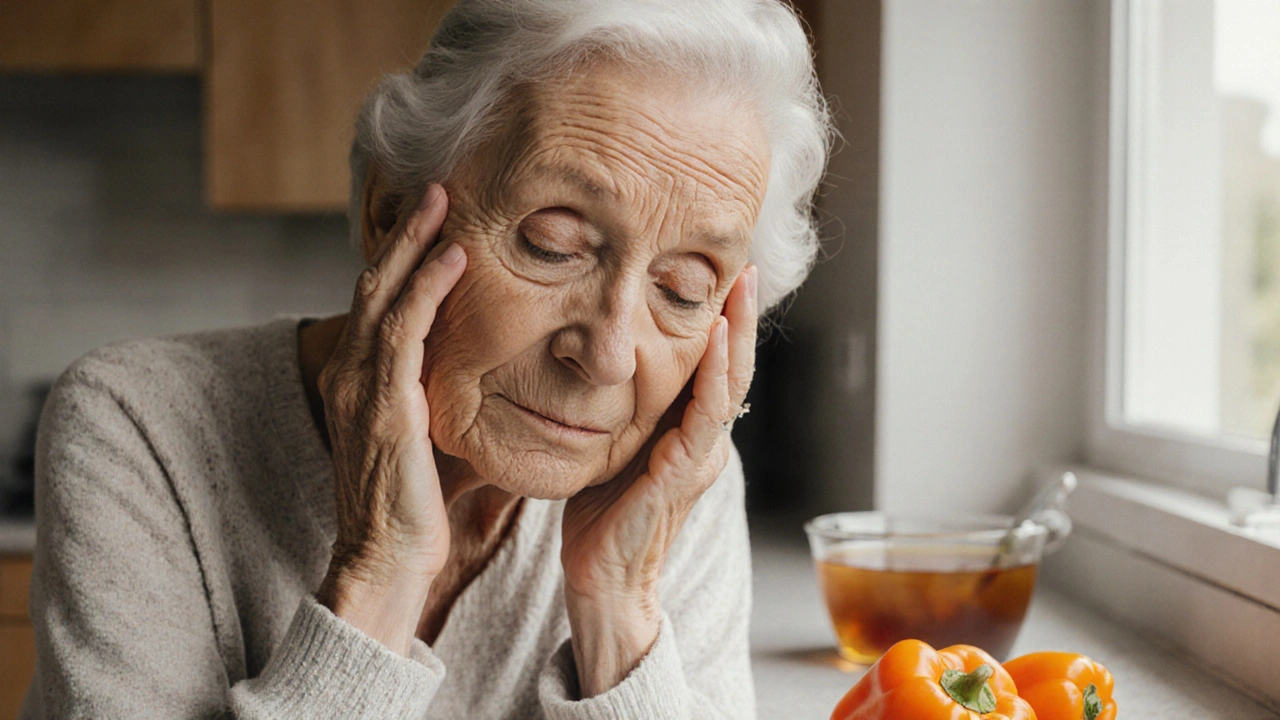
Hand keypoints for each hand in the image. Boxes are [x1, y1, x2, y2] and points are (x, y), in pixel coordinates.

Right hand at [314, 185, 465, 655]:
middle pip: (375, 283)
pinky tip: (454, 257)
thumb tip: (489, 378)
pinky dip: (428, 287)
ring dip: (416, 243)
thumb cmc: (413, 507)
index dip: (404, 258)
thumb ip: (443, 399)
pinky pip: (404, 329)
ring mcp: (361, 386)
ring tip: (444, 200)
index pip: (379, 303)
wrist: (386, 560)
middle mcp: (351, 374)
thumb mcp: (429, 438)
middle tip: (439, 187)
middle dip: (406, 233)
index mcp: (359, 380)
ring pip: (385, 294)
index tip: (436, 221)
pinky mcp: (384, 403)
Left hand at [559, 265, 758, 695]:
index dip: (725, 323)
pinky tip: (714, 341)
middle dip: (741, 316)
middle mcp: (702, 444)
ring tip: (738, 290)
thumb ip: (624, 410)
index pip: (715, 369)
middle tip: (745, 266)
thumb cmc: (600, 516)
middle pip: (734, 370)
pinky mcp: (680, 475)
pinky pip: (704, 418)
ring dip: (735, 336)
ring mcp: (698, 460)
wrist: (600, 579)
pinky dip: (714, 376)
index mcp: (688, 435)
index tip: (724, 274)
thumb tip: (604, 358)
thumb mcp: (612, 446)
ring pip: (729, 388)